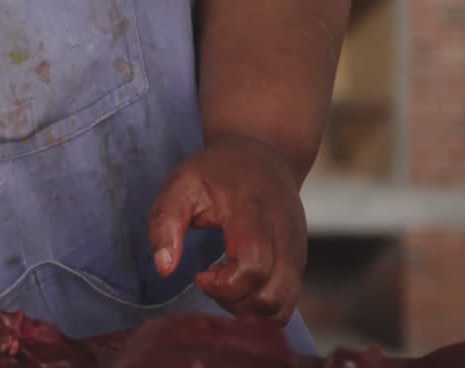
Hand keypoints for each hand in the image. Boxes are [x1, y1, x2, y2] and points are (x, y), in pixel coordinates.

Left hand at [147, 135, 307, 323]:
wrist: (261, 155)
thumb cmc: (215, 172)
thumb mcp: (179, 184)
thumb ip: (164, 223)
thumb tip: (163, 268)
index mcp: (253, 210)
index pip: (253, 266)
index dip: (224, 285)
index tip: (200, 275)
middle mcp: (284, 232)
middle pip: (272, 295)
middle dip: (235, 303)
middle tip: (212, 282)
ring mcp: (298, 248)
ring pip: (283, 304)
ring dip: (249, 309)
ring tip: (226, 284)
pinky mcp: (300, 259)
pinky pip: (288, 300)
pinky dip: (262, 305)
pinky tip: (241, 284)